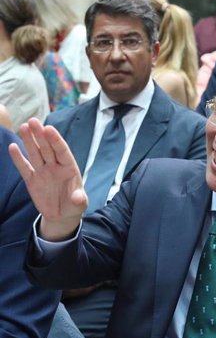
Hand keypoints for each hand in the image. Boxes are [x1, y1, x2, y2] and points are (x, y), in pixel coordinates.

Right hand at [8, 118, 87, 239]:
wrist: (62, 216)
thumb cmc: (74, 205)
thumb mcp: (80, 204)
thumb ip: (79, 199)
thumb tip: (78, 198)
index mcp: (69, 168)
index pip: (62, 151)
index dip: (56, 140)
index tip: (49, 129)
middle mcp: (55, 167)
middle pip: (47, 148)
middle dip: (40, 135)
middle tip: (33, 121)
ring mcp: (43, 172)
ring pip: (35, 154)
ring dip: (29, 141)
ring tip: (23, 127)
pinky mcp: (32, 180)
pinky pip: (24, 168)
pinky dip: (18, 158)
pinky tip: (12, 147)